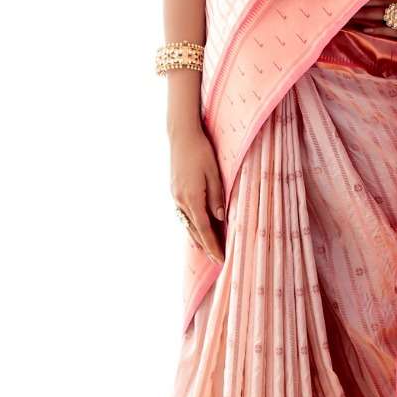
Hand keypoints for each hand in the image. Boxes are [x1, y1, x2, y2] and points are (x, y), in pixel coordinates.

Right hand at [169, 126, 225, 261]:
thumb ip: (217, 197)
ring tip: (207, 250)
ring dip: (197, 238)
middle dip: (206, 246)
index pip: (205, 229)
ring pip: (187, 224)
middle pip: (195, 230)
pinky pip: (183, 214)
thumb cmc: (201, 152)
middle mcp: (180, 201)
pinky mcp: (174, 191)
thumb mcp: (215, 174)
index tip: (222, 259)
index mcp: (192, 198)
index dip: (214, 246)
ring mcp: (175, 196)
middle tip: (218, 260)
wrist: (181, 135)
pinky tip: (196, 229)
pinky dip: (191, 225)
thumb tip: (220, 218)